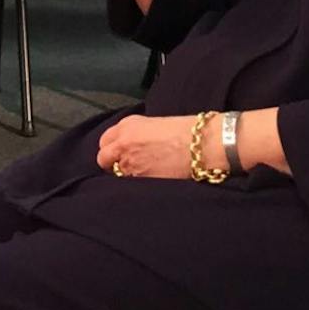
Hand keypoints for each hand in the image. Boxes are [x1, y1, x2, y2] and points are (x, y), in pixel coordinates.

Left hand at [95, 112, 209, 178]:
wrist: (204, 144)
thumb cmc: (187, 131)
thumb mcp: (154, 124)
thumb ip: (136, 134)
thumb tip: (130, 145)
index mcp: (127, 125)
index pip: (105, 141)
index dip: (112, 148)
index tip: (118, 153)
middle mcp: (123, 143)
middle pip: (103, 159)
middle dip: (112, 163)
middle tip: (126, 166)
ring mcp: (130, 163)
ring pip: (117, 175)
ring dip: (127, 175)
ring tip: (145, 173)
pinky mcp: (141, 180)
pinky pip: (131, 185)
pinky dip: (137, 185)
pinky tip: (152, 180)